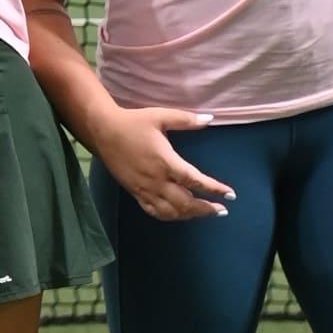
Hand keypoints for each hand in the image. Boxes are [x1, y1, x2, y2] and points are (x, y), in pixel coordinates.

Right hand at [92, 106, 233, 220]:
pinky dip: (170, 216)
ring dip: (190, 215)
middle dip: (206, 208)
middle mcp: (156, 180)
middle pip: (186, 202)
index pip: (195, 181)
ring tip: (205, 213)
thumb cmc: (133, 122)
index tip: (230, 194)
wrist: (103, 131)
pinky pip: (154, 212)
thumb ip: (186, 119)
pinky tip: (179, 215)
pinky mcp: (135, 193)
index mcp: (165, 161)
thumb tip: (210, 119)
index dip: (214, 189)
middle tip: (222, 210)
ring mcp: (145, 189)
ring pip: (171, 211)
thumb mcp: (160, 116)